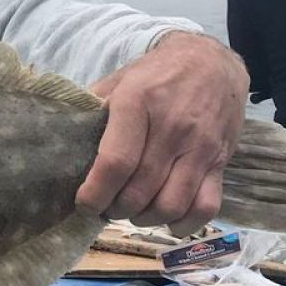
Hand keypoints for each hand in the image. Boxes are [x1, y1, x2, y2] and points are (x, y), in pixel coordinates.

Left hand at [76, 32, 247, 235]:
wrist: (212, 61)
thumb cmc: (157, 73)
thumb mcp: (120, 79)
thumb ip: (93, 108)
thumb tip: (64, 139)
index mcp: (138, 103)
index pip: (116, 162)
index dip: (96, 193)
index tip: (84, 204)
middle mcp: (172, 128)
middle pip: (140, 190)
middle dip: (116, 209)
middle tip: (106, 207)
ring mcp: (200, 147)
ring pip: (171, 204)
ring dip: (145, 219)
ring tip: (132, 213)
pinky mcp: (221, 161)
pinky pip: (206, 206)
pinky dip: (184, 224)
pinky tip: (166, 219)